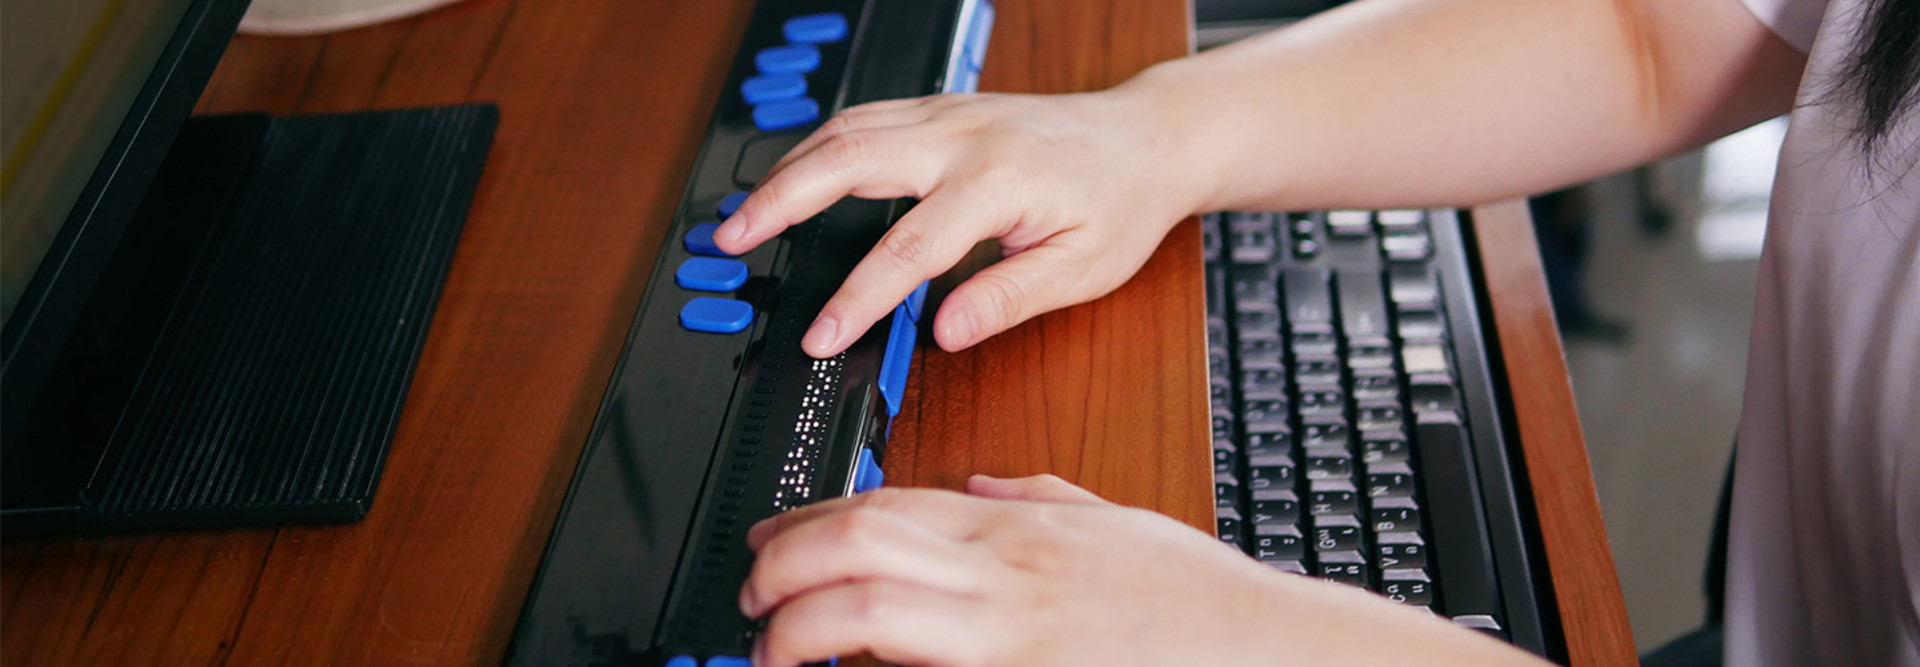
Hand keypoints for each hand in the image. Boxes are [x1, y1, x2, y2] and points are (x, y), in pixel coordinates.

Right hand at [712, 90, 1207, 357]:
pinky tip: (793, 176)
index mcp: (998, 181)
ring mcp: (948, 114)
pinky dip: (816, 147)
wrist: (1147, 139)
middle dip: (781, 202)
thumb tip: (945, 333)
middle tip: (731, 241)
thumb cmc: (1120, 203)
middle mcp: (963, 137)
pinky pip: (864, 119)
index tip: (821, 335)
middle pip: (849, 160)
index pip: (907, 248)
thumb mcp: (1082, 269)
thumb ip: (1008, 299)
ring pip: (846, 129)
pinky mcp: (941, 109)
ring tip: (744, 215)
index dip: (857, 298)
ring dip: (787, 169)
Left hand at [738, 474, 1541, 666]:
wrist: (1261, 649)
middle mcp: (1003, 572)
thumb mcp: (1110, 523)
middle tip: (753, 595)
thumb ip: (1036, 499)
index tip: (770, 542)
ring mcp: (1010, 634)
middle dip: (783, 565)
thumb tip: (979, 485)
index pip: (884, 503)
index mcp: (1018, 527)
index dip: (808, 520)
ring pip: (872, 609)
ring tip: (774, 645)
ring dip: (802, 626)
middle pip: (859, 543)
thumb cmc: (1192, 601)